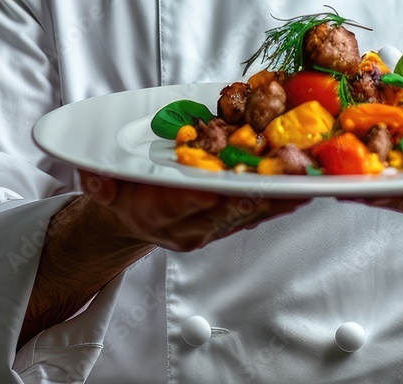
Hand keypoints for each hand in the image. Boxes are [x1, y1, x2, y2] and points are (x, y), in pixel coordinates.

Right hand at [77, 169, 309, 252]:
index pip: (182, 204)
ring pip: (250, 212)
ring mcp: (214, 227)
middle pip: (225, 209)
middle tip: (279, 176)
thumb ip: (97, 180)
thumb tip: (98, 179)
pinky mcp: (231, 223)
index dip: (204, 195)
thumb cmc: (124, 191)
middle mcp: (190, 226)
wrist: (134, 217)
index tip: (224, 186)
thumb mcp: (101, 183)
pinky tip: (305, 189)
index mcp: (157, 213)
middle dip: (253, 192)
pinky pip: (260, 213)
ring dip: (276, 197)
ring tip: (305, 181)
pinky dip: (281, 201)